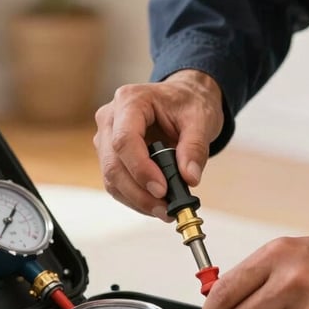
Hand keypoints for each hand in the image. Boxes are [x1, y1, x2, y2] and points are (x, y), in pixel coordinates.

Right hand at [93, 70, 223, 217]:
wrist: (184, 98)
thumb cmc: (188, 102)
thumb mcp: (200, 119)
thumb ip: (195, 148)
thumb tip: (189, 178)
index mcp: (130, 101)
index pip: (125, 140)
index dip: (141, 170)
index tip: (162, 190)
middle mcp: (111, 118)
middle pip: (113, 164)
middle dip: (139, 192)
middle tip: (166, 209)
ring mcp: (107, 138)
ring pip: (112, 178)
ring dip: (137, 200)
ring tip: (165, 210)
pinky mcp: (111, 155)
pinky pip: (117, 182)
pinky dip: (135, 198)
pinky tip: (156, 204)